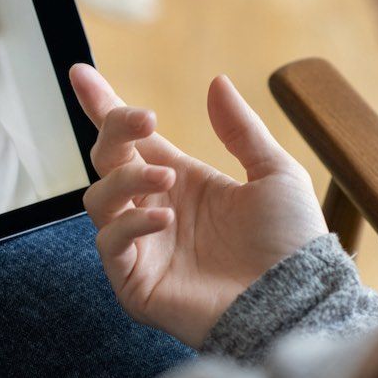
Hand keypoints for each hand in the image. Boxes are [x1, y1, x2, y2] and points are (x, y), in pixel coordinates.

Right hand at [69, 63, 326, 346]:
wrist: (297, 303)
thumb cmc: (292, 246)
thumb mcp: (275, 175)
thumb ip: (241, 130)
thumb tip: (216, 82)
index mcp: (181, 181)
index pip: (130, 139)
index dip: (102, 106)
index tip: (81, 73)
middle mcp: (153, 208)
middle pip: (106, 159)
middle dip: (115, 131)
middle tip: (144, 120)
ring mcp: (141, 245)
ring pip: (99, 198)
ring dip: (126, 180)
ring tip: (166, 180)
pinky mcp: (134, 280)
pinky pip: (109, 243)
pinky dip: (130, 225)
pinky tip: (165, 220)